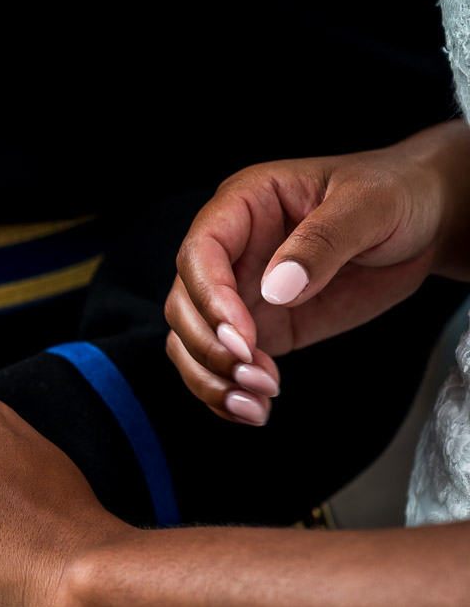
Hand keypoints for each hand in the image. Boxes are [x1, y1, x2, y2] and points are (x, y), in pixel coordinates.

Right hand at [165, 121, 469, 424]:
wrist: (421, 222)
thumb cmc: (392, 195)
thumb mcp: (367, 205)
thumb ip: (322, 241)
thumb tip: (276, 288)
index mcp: (243, 206)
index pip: (200, 253)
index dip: (211, 298)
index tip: (242, 337)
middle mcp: (230, 252)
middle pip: (184, 305)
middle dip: (210, 349)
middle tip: (255, 375)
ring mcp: (239, 293)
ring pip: (190, 341)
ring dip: (212, 379)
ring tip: (255, 405)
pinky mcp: (258, 328)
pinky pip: (221, 364)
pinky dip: (226, 393)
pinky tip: (253, 411)